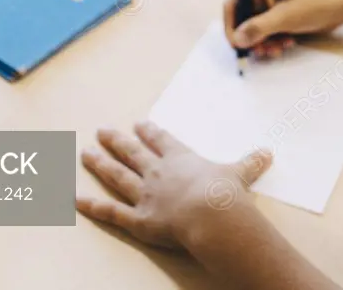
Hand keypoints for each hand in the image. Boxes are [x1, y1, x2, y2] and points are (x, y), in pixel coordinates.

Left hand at [76, 123, 271, 250]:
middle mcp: (159, 173)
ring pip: (117, 176)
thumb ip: (250, 163)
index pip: (162, 141)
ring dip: (100, 164)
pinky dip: (92, 205)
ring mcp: (145, 194)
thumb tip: (268, 152)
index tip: (139, 123)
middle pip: (133, 153)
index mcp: (181, 159)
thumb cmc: (225, 192)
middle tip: (102, 130)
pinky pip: (111, 211)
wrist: (211, 213)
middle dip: (117, 141)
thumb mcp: (241, 173)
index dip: (150, 132)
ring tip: (85, 153)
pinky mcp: (137, 219)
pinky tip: (75, 198)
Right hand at [223, 0, 342, 57]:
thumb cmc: (315, 3)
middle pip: (243, 22)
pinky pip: (269, 34)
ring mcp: (272, 8)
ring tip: (277, 49)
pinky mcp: (282, 18)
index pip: (232, 5)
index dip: (230, 26)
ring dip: (263, 44)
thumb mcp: (285, 17)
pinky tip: (287, 44)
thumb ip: (258, 28)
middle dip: (251, 40)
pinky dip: (273, 42)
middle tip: (262, 51)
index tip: (236, 45)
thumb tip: (237, 38)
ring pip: (256, 31)